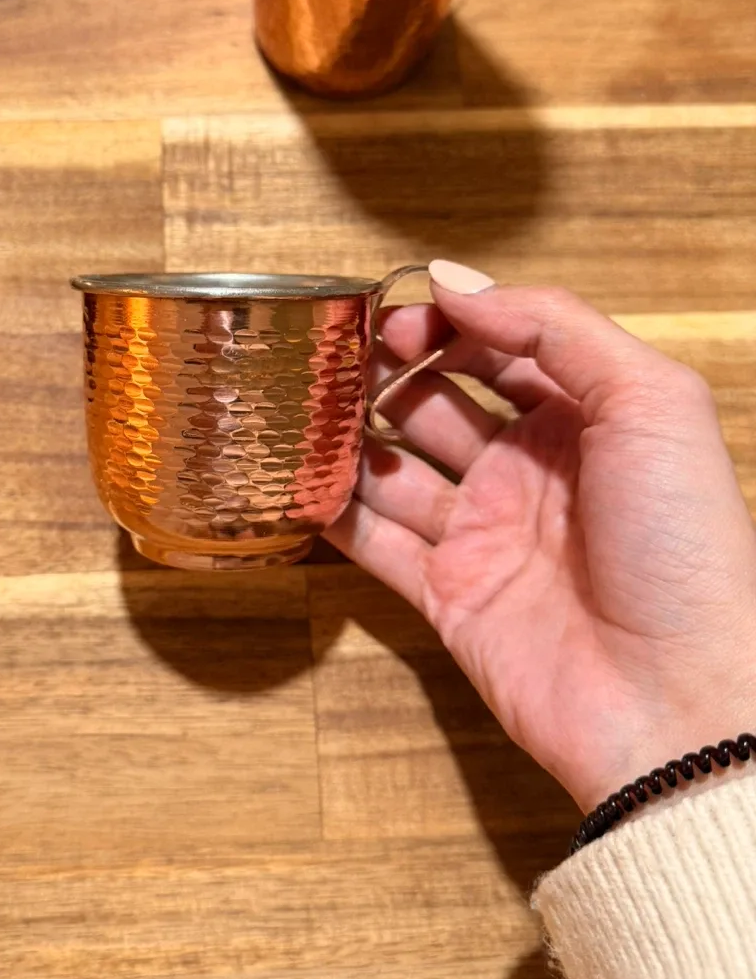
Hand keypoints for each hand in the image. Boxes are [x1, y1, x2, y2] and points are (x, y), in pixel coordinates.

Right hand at [327, 259, 755, 812]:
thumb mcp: (649, 402)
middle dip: (387, 371)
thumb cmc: (683, 546)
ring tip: (301, 404)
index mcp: (585, 418)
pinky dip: (334, 512)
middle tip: (336, 355)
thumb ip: (555, 326)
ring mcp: (485, 534)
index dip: (447, 324)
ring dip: (350, 434)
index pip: (501, 347)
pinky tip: (294, 477)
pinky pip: (376, 543)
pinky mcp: (447, 595)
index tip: (394, 314)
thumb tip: (455, 281)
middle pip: (438, 401)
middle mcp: (529, 470)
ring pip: (396, 468)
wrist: (673, 698)